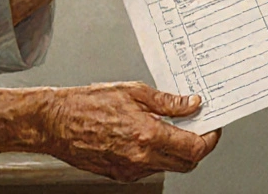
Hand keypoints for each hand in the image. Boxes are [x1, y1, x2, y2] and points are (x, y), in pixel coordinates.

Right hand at [36, 82, 220, 181]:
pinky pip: (148, 168)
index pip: (194, 147)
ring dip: (175, 151)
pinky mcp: (120, 174)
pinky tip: (147, 136)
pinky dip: (156, 155)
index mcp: (147, 136)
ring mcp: (130, 169)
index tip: (211, 127)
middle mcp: (141, 158)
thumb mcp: (134, 91)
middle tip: (195, 127)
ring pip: (168, 166)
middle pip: (187, 162)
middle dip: (197, 146)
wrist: (56, 122)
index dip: (209, 138)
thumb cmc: (88, 104)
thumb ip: (168, 102)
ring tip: (167, 127)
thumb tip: (191, 104)